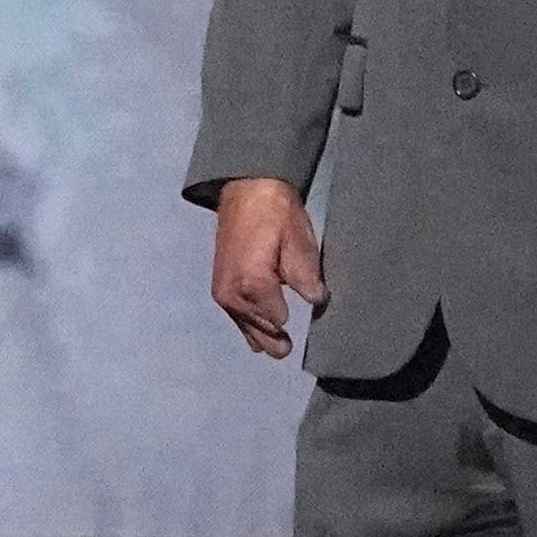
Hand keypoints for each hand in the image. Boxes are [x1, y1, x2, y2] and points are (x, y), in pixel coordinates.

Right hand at [210, 176, 326, 359]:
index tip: (303, 319)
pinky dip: (250, 325)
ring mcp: (223, 294)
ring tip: (282, 341)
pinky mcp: (219, 289)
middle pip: (260, 334)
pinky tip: (262, 327)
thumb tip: (317, 301)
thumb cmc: (276, 212)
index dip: (295, 323)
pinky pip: (236, 320)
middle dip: (277, 340)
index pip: (278, 323)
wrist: (247, 190)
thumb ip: (307, 278)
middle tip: (291, 346)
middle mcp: (233, 295)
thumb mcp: (299, 242)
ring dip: (263, 335)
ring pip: (247, 331)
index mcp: (253, 284)